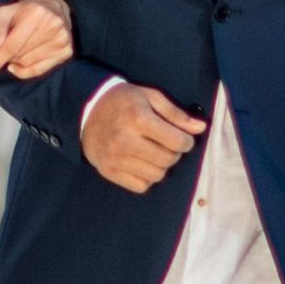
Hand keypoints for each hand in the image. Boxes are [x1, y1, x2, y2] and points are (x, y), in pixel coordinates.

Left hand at [0, 0, 71, 80]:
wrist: (53, 8)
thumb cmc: (24, 11)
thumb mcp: (5, 13)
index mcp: (36, 13)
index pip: (12, 44)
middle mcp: (52, 26)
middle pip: (19, 55)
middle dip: (7, 55)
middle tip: (9, 45)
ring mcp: (62, 39)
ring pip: (28, 63)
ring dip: (17, 61)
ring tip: (19, 47)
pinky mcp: (66, 50)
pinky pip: (39, 70)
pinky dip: (25, 70)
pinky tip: (19, 63)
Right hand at [79, 81, 203, 194]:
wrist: (85, 111)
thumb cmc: (122, 101)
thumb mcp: (149, 97)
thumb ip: (176, 114)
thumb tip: (200, 128)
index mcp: (138, 119)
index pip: (177, 141)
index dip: (187, 141)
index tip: (182, 137)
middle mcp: (126, 141)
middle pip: (168, 160)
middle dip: (175, 153)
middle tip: (168, 144)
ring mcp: (116, 159)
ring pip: (157, 175)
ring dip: (162, 166)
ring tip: (154, 153)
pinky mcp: (109, 171)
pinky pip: (141, 186)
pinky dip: (147, 178)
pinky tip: (143, 163)